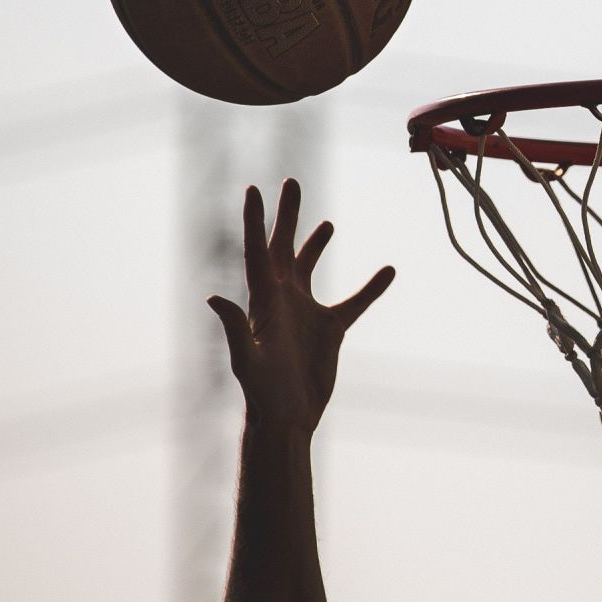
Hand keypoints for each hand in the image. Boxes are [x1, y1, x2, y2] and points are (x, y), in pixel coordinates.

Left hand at [207, 178, 394, 431]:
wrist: (287, 419)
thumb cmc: (261, 393)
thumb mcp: (247, 359)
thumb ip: (233, 327)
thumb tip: (213, 296)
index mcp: (263, 299)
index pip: (258, 250)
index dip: (255, 219)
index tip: (255, 189)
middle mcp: (282, 299)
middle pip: (284, 247)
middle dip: (287, 215)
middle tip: (291, 182)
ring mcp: (305, 313)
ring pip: (310, 269)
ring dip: (316, 244)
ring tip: (326, 223)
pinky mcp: (329, 330)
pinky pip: (354, 303)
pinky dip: (371, 288)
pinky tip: (388, 272)